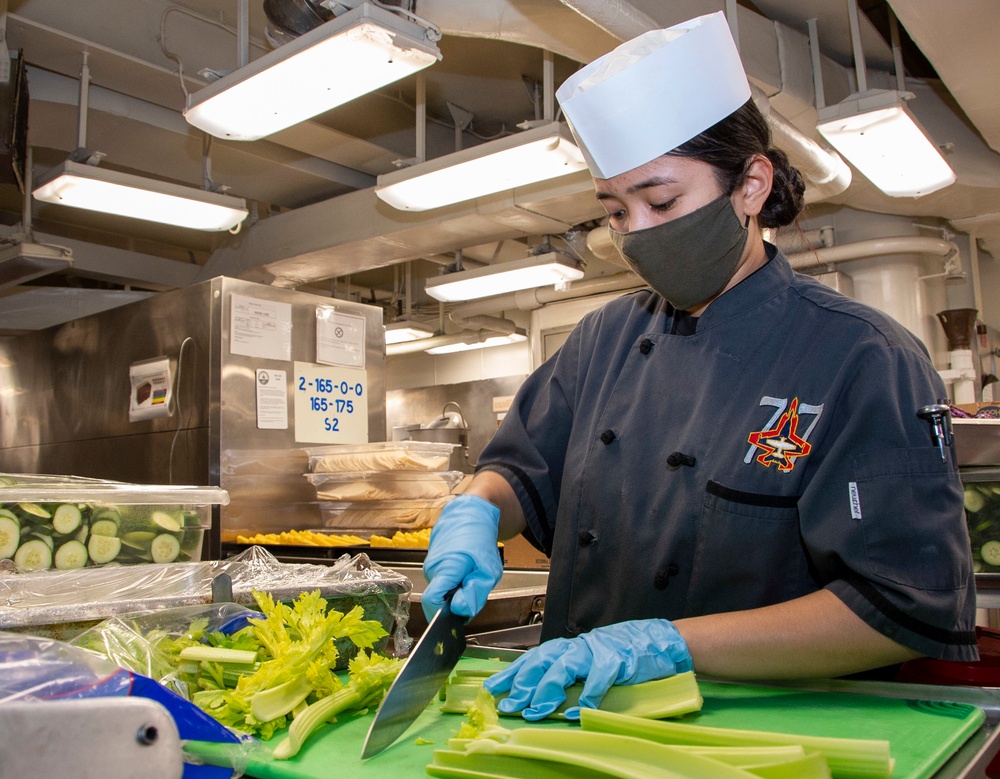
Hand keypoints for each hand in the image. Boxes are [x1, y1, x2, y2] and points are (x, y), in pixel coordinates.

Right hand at [421, 495, 501, 621]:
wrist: (470, 514)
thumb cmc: (479, 539)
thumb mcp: (488, 570)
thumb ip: (475, 593)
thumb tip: (461, 612)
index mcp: (444, 569)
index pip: (431, 602)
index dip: (443, 614)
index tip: (458, 615)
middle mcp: (432, 570)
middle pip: (438, 601)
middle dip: (455, 604)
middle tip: (473, 589)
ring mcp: (431, 568)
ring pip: (442, 593)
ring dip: (456, 593)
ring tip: (470, 576)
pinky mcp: (433, 566)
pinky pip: (442, 584)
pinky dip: (454, 585)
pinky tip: (464, 573)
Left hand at [483, 619, 691, 720]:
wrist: (655, 640)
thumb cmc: (618, 654)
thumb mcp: (587, 662)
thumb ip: (566, 675)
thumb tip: (537, 696)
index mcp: (567, 648)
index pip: (532, 658)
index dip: (511, 673)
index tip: (492, 690)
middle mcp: (577, 646)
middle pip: (542, 661)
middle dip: (523, 684)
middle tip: (511, 705)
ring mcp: (596, 651)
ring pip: (564, 667)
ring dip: (547, 691)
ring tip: (536, 711)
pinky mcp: (616, 660)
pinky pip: (597, 679)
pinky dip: (585, 697)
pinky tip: (575, 712)